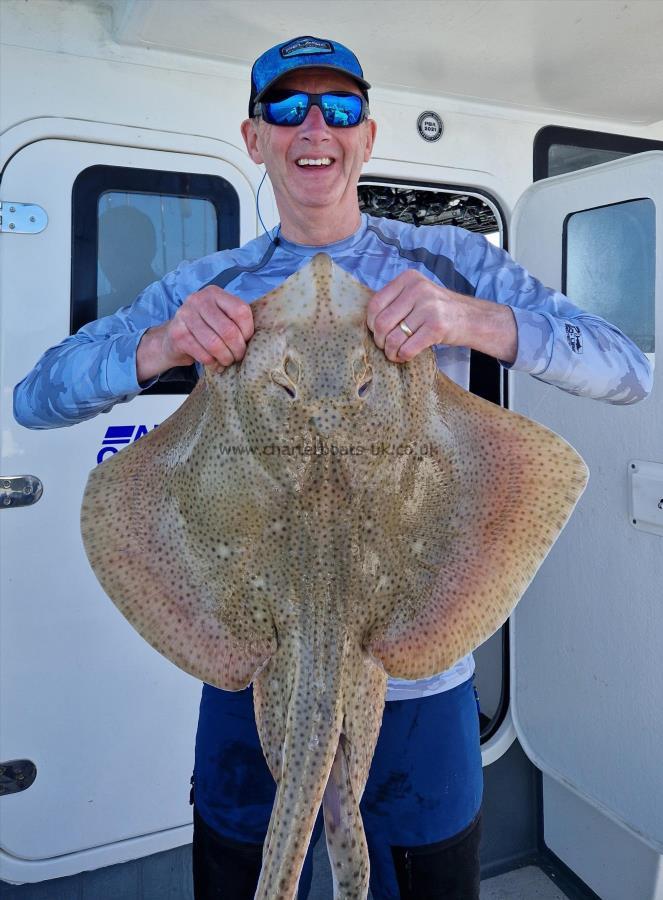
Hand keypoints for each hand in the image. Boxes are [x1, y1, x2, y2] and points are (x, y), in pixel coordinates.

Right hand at [137, 287, 253, 381]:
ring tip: (227, 361)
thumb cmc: (205, 329)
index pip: (240, 311)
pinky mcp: (177, 334)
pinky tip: (214, 363)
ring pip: (215, 344)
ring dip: (225, 358)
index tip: (246, 341)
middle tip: (238, 357)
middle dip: (237, 349)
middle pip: (228, 330)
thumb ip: (236, 320)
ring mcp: (185, 315)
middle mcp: (198, 300)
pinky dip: (212, 362)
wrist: (172, 338)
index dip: (248, 331)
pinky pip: (202, 353)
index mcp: (214, 293)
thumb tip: (261, 337)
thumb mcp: (221, 317)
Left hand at [366, 269, 516, 364]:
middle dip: (380, 340)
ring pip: (393, 338)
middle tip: (385, 346)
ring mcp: (428, 307)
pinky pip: (408, 348)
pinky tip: (405, 356)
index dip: (371, 323)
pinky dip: (403, 356)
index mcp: (408, 279)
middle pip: (382, 322)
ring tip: (394, 353)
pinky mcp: (436, 327)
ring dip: (391, 351)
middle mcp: (418, 289)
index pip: (375, 303)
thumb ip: (395, 300)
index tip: (377, 331)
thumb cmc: (438, 309)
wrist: (472, 318)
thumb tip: (368, 320)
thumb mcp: (417, 294)